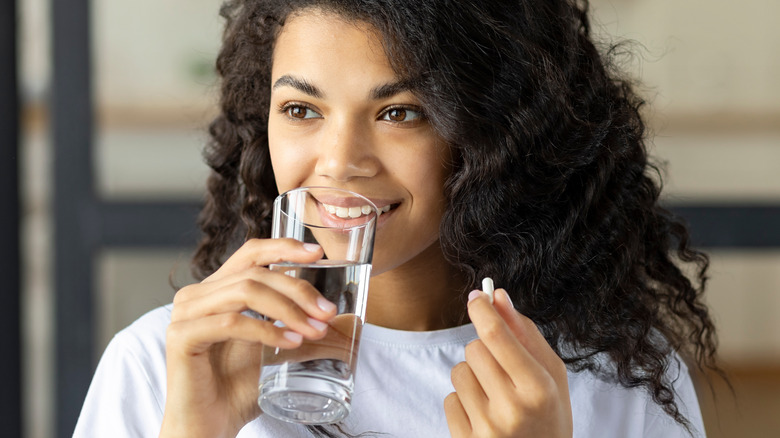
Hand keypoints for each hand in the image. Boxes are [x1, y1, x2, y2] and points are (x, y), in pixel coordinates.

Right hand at [159, 239, 337, 437]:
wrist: (209, 426)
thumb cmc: (239, 388)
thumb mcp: (280, 351)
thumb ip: (306, 330)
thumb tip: (350, 320)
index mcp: (217, 290)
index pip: (251, 253)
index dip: (283, 247)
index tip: (317, 253)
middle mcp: (197, 295)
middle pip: (255, 273)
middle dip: (298, 289)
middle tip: (327, 312)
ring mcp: (186, 313)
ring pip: (245, 292)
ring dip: (288, 309)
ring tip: (315, 330)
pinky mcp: (181, 336)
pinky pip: (231, 323)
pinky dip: (267, 330)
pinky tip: (291, 342)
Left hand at [444, 288, 571, 437]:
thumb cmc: (548, 416)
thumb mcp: (551, 376)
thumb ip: (526, 334)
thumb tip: (498, 296)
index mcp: (539, 388)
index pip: (496, 336)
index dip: (482, 310)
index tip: (476, 298)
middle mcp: (512, 408)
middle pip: (474, 349)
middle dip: (484, 350)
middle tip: (501, 369)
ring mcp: (487, 428)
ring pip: (458, 372)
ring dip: (472, 377)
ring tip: (495, 397)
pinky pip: (449, 399)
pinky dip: (463, 403)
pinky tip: (485, 416)